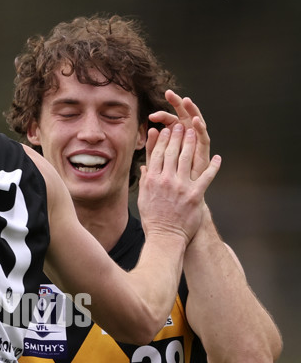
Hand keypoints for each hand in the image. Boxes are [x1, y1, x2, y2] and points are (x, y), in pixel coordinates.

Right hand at [138, 123, 220, 244]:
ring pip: (187, 158)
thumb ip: (145, 180)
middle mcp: (166, 180)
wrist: (165, 237)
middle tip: (181, 126)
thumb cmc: (153, 219)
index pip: (158, 154)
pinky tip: (218, 158)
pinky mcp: (195, 195)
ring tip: (194, 133)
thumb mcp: (144, 198)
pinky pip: (207, 176)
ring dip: (191, 143)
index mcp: (153, 180)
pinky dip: (213, 166)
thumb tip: (144, 165)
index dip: (163, 140)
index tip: (166, 130)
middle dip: (177, 136)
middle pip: (172, 152)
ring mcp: (181, 187)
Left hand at [147, 90, 210, 180]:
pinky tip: (196, 120)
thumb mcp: (157, 162)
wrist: (179, 196)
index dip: (160, 116)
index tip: (151, 115)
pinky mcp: (204, 150)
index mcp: (173, 136)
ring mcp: (196, 141)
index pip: (167, 121)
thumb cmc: (168, 180)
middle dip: (177, 103)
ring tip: (186, 100)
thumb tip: (150, 130)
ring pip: (195, 121)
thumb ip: (153, 147)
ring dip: (191, 110)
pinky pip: (204, 136)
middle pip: (182, 115)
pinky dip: (201, 128)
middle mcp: (186, 136)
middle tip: (169, 93)